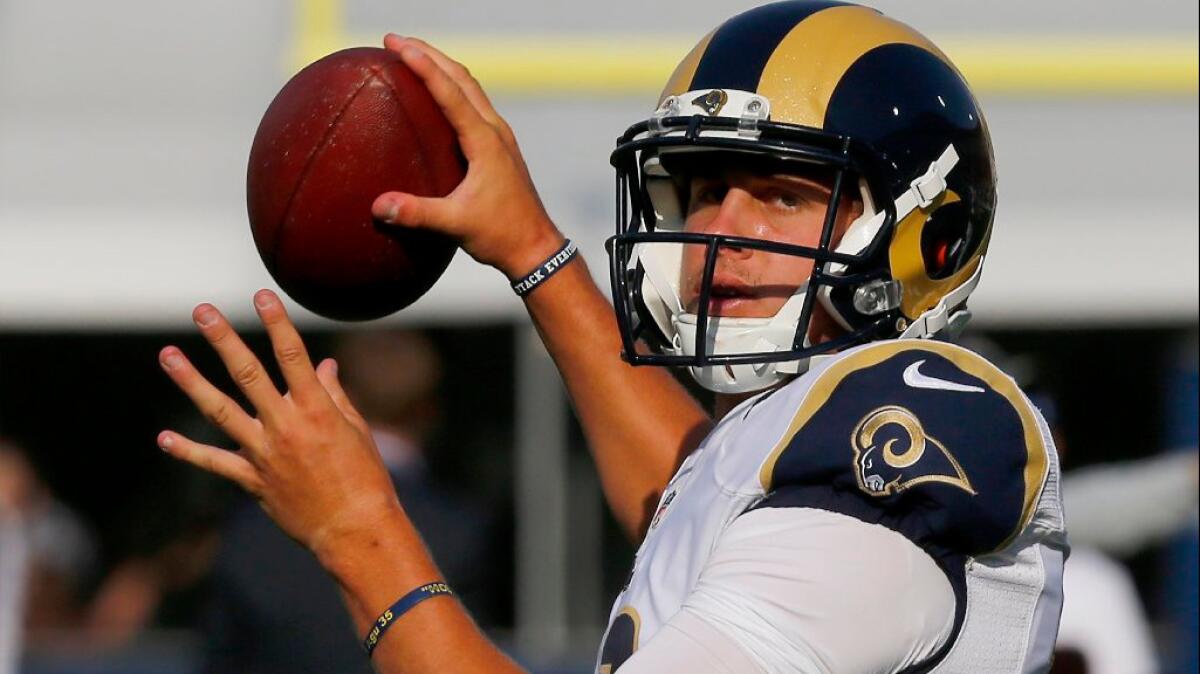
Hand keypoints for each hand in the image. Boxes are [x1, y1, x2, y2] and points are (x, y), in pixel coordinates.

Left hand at [157, 290, 400, 559]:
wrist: (354, 530)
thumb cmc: (366, 478)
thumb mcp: (356, 430)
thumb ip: (333, 396)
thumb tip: (323, 367)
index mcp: (317, 410)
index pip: (293, 355)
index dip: (277, 322)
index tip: (262, 295)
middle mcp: (286, 427)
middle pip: (248, 374)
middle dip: (223, 340)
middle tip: (202, 312)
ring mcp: (264, 453)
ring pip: (220, 411)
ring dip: (191, 382)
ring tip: (167, 355)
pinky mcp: (252, 481)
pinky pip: (214, 462)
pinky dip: (188, 450)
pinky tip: (164, 437)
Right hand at [372, 35, 562, 279]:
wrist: (535, 248)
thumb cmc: (501, 235)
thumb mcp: (457, 224)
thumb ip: (417, 214)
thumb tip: (378, 206)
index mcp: (485, 141)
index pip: (450, 92)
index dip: (423, 64)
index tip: (397, 45)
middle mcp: (494, 131)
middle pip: (461, 77)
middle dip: (428, 53)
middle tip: (395, 40)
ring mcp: (499, 137)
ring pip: (470, 87)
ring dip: (441, 66)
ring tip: (412, 54)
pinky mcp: (498, 147)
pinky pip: (474, 105)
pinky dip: (452, 88)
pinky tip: (436, 96)